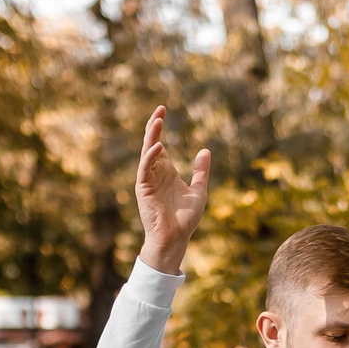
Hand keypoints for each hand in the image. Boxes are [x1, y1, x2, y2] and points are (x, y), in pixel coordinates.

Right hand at [133, 106, 210, 273]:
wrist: (176, 238)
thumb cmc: (185, 218)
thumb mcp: (199, 191)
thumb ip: (201, 172)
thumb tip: (205, 150)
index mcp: (166, 172)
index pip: (160, 144)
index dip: (160, 127)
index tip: (163, 110)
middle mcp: (155, 173)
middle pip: (151, 144)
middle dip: (154, 126)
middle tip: (160, 109)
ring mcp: (148, 180)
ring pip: (146, 153)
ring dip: (151, 136)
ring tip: (157, 120)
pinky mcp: (143, 189)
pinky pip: (144, 169)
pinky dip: (150, 157)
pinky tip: (158, 146)